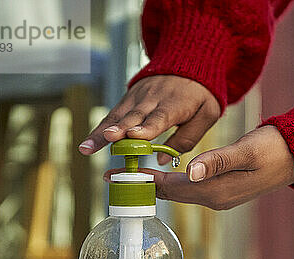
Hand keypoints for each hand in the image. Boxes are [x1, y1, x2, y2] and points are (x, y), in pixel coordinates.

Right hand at [78, 75, 220, 163]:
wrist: (188, 63)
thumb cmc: (200, 94)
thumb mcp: (206, 115)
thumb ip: (187, 138)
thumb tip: (162, 160)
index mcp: (175, 103)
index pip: (159, 117)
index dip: (147, 127)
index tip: (134, 136)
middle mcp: (153, 99)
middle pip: (134, 117)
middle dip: (120, 129)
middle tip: (108, 139)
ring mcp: (138, 97)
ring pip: (118, 116)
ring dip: (102, 132)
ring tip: (87, 147)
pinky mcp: (129, 98)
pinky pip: (113, 115)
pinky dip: (100, 128)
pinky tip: (88, 142)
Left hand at [107, 126, 293, 209]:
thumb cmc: (274, 149)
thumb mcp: (246, 151)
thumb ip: (217, 161)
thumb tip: (188, 172)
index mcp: (216, 191)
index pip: (169, 188)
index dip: (141, 181)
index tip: (114, 176)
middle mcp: (214, 199)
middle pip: (169, 194)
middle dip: (141, 185)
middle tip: (113, 174)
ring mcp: (219, 197)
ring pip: (178, 191)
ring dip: (154, 184)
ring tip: (130, 174)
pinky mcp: (223, 190)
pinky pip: (189, 189)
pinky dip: (171, 182)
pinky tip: (161, 174)